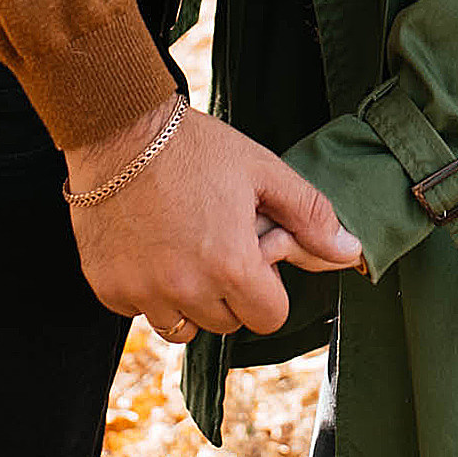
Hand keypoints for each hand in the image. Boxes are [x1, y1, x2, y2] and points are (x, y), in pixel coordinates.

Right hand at [67, 101, 361, 341]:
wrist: (118, 129)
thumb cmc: (194, 148)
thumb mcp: (262, 171)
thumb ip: (310, 215)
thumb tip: (350, 252)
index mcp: (231, 266)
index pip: (269, 317)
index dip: (268, 289)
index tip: (252, 256)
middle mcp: (186, 289)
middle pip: (226, 324)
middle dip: (230, 293)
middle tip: (215, 243)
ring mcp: (142, 291)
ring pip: (181, 327)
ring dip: (188, 300)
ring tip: (182, 250)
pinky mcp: (107, 286)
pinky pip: (138, 311)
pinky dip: (146, 290)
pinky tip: (148, 247)